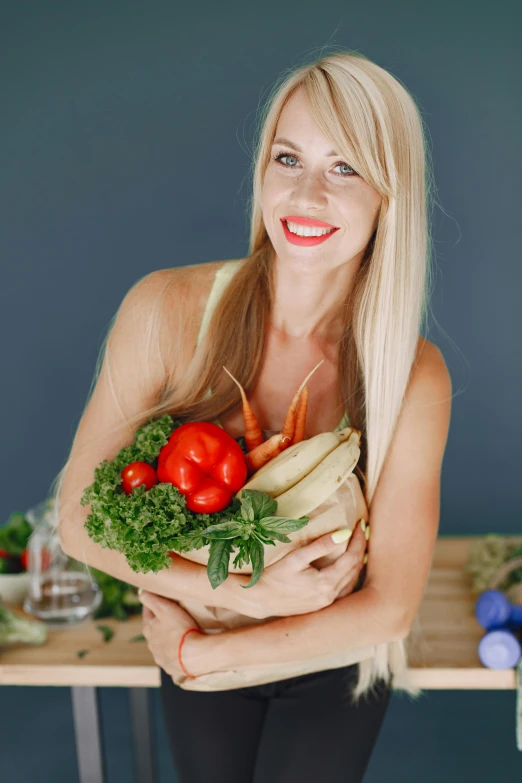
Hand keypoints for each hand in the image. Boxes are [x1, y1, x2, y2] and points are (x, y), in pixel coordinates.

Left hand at [139, 590, 208, 678]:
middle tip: (172, 615)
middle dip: (160, 622)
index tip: (159, 598)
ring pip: (161, 644)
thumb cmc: (179, 629)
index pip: (147, 612)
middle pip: (153, 629)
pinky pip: (171, 657)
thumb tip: (141, 593)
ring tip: (180, 633)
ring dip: (168, 638)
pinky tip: (184, 648)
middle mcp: (151, 645)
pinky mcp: (171, 667)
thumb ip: (151, 599)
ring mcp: (160, 657)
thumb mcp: (164, 608)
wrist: (193, 656)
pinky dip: (176, 651)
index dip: (153, 603)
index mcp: (148, 629)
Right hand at [253, 520, 367, 618]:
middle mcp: (331, 596)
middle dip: (361, 548)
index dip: (358, 540)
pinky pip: (345, 589)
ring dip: (358, 562)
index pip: (352, 558)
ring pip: (353, 580)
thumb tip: (344, 533)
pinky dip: (351, 575)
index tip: (360, 524)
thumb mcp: (296, 557)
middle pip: (356, 569)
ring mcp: (328, 603)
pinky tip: (349, 566)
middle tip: (362, 531)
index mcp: (326, 583)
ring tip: (359, 545)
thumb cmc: (275, 576)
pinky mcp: (323, 606)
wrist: (261, 599)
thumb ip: (320, 546)